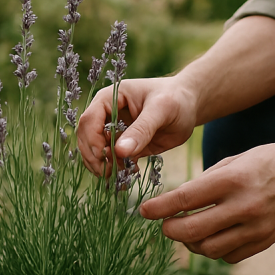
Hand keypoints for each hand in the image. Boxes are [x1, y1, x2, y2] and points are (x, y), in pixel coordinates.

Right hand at [77, 77, 198, 176]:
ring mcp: (113, 131)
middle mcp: (106, 114)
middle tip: (110, 173)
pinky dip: (115, 171)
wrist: (188, 106)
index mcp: (110, 98)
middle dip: (95, 157)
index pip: (88, 120)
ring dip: (103, 167)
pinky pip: (111, 161)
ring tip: (122, 176)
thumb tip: (120, 151)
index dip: (91, 140)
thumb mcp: (161, 110)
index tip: (104, 157)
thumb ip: (142, 129)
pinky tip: (130, 175)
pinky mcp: (123, 146)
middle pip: (86, 138)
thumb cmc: (176, 99)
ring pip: (95, 152)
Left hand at [139, 137, 274, 263]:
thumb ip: (207, 182)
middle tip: (164, 224)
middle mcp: (244, 206)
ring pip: (208, 249)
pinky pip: (229, 256)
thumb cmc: (271, 161)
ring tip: (188, 229)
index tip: (144, 211)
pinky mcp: (266, 242)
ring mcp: (257, 228)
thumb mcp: (236, 159)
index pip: (185, 200)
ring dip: (191, 242)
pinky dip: (215, 249)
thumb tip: (178, 203)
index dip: (159, 208)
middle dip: (170, 230)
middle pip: (192, 231)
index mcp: (233, 179)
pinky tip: (214, 235)